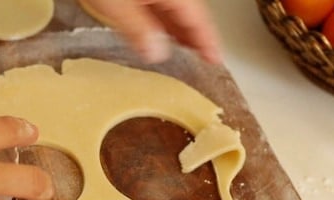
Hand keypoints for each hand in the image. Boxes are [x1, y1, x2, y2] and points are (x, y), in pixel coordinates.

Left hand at [82, 0, 221, 63]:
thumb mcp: (118, 6)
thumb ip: (138, 30)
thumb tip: (157, 53)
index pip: (198, 19)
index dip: (208, 41)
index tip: (216, 59)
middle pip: (188, 12)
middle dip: (194, 36)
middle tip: (202, 58)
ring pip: (174, 7)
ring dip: (178, 29)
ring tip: (182, 50)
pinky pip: (158, 3)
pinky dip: (162, 19)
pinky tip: (156, 30)